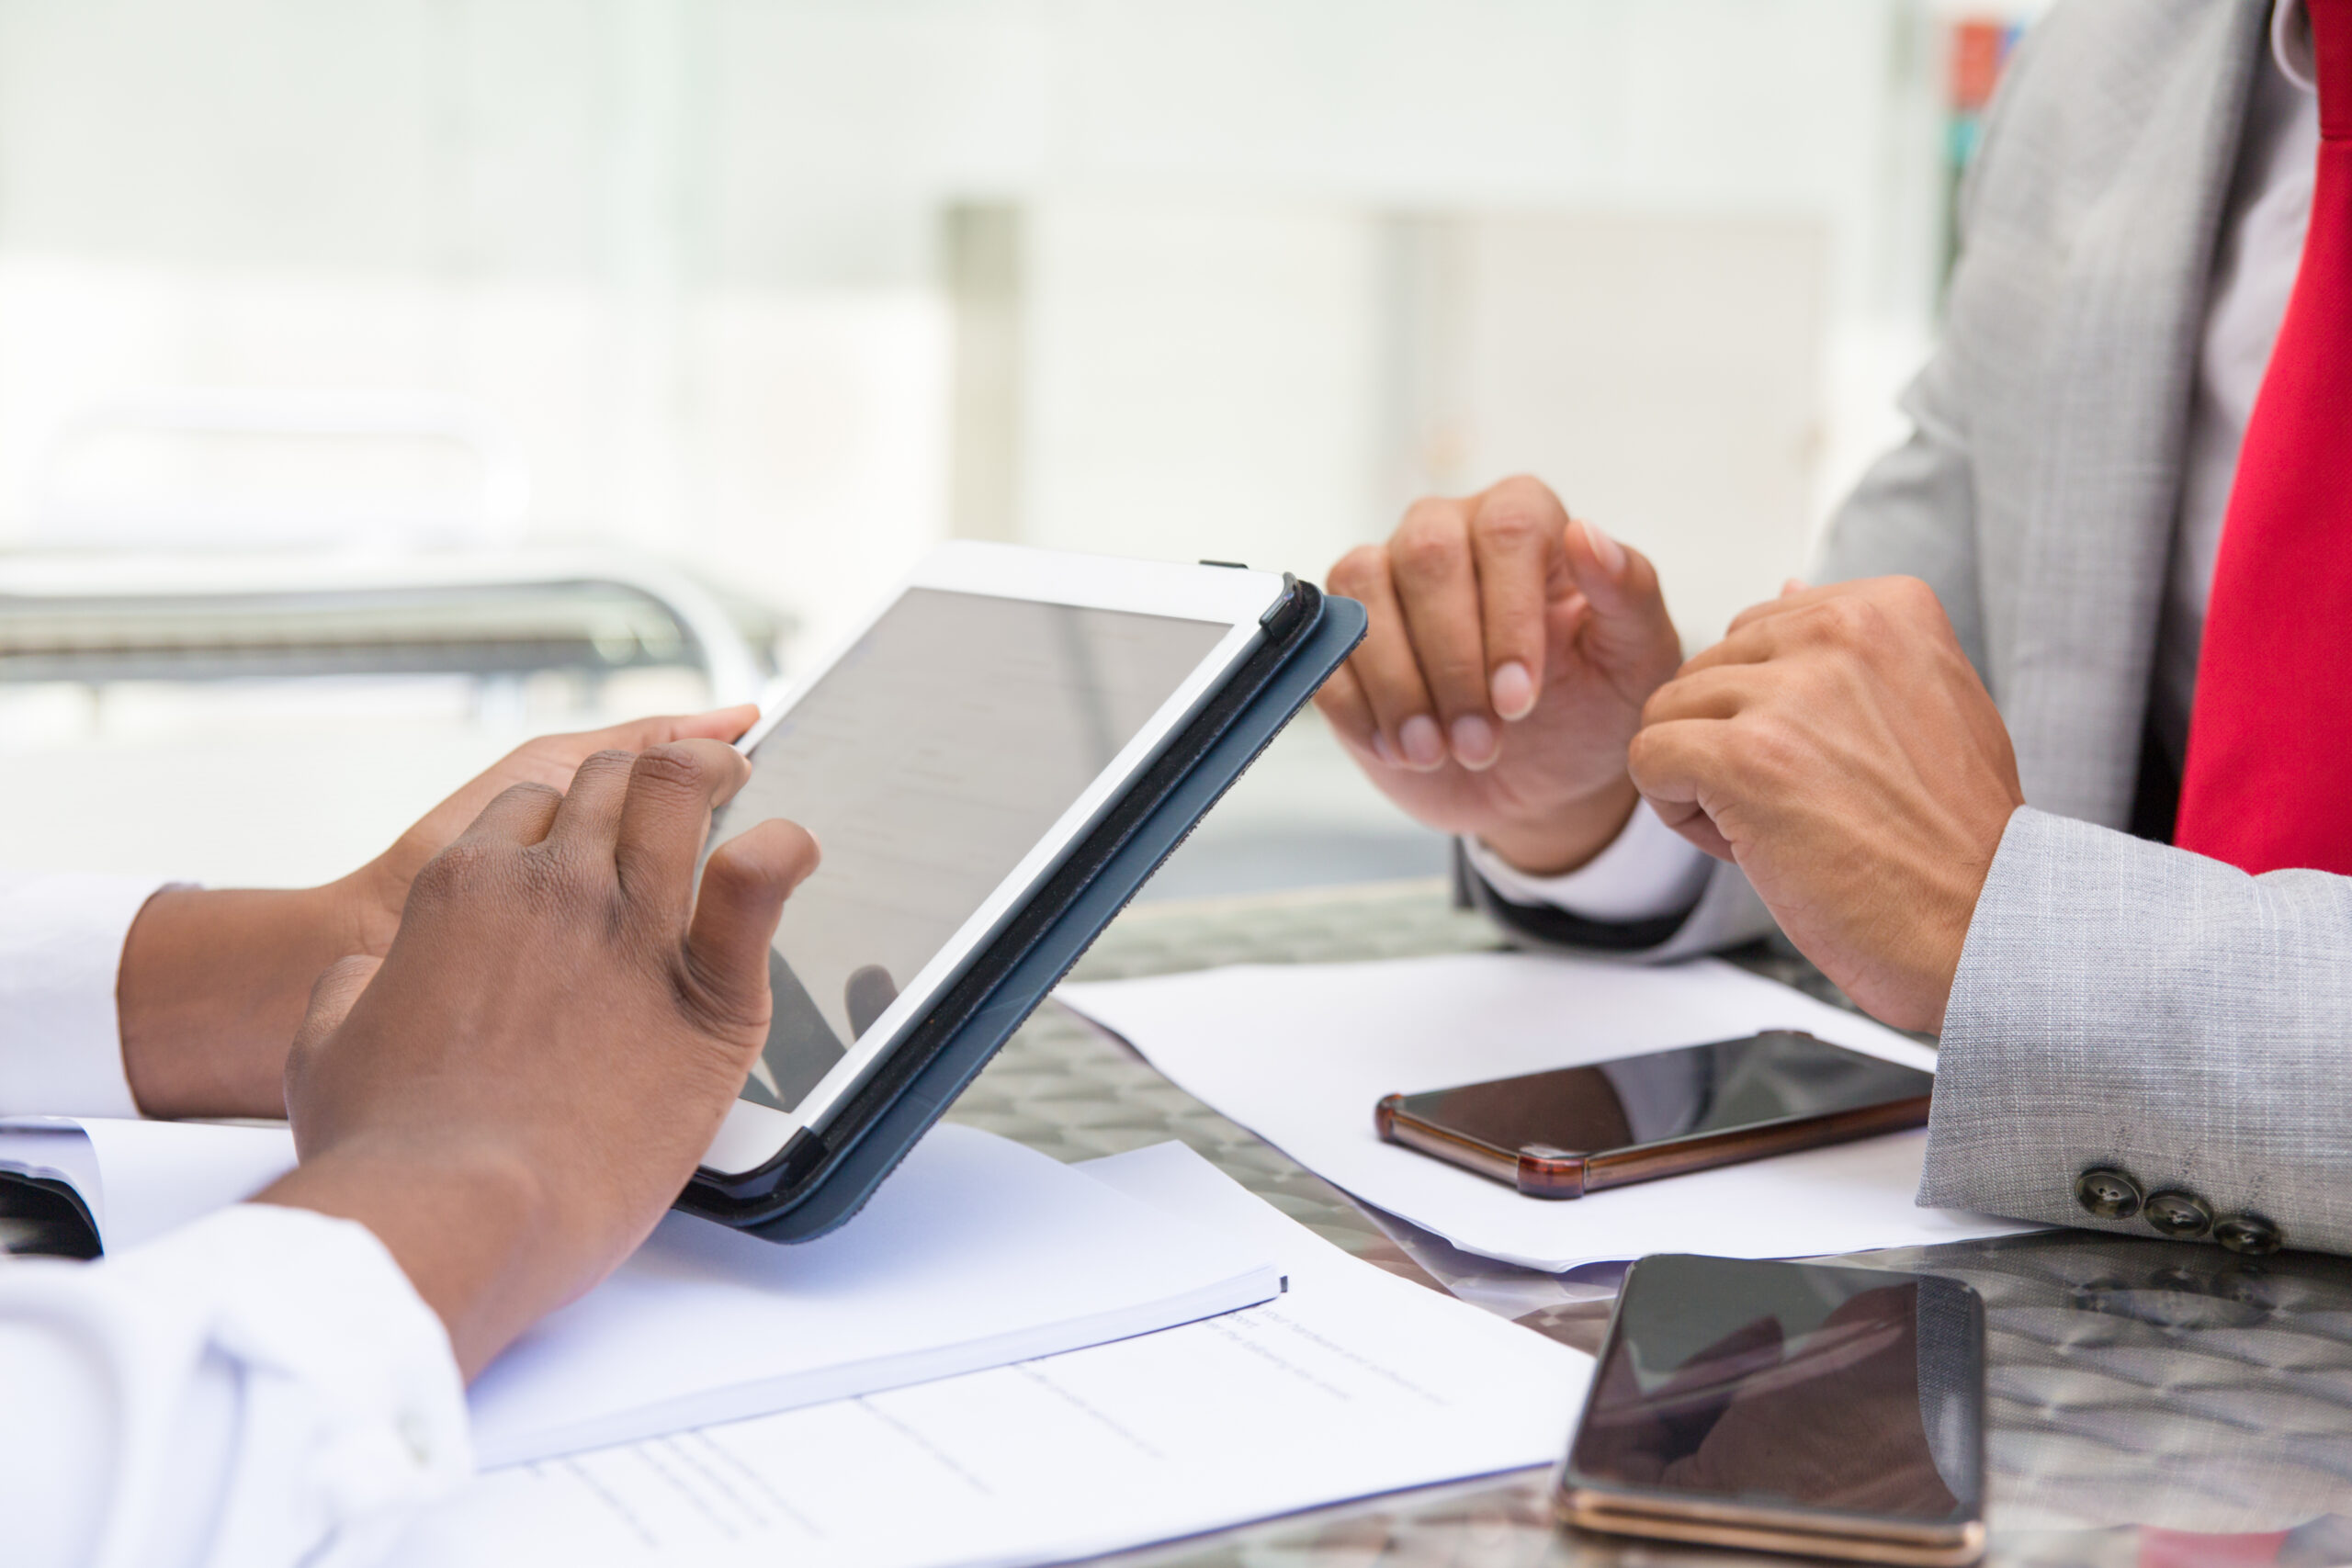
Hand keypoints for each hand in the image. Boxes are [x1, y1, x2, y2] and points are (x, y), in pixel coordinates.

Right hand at [255, 741, 818, 1378]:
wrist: (454, 1214)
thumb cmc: (389, 1154)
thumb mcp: (326, 1049)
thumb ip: (354, 990)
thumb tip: (366, 977)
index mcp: (462, 892)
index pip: (527, 810)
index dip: (562, 821)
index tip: (587, 840)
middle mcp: (549, 887)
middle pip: (607, 783)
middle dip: (641, 780)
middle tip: (677, 797)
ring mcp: (630, 926)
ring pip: (677, 793)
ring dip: (711, 778)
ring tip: (736, 783)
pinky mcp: (707, 987)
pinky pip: (759, 876)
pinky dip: (783, 850)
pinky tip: (791, 853)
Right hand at [1314, 477, 1682, 875]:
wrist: (1537, 781)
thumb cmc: (1593, 707)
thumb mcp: (1634, 660)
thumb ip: (1627, 592)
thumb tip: (1587, 533)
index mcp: (1524, 519)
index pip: (1507, 532)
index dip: (1508, 617)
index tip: (1519, 700)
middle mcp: (1447, 530)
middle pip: (1426, 555)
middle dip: (1452, 662)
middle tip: (1480, 743)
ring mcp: (1384, 577)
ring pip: (1362, 589)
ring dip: (1398, 684)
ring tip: (1434, 752)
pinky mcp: (1339, 634)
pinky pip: (1323, 646)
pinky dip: (1356, 706)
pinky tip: (1399, 750)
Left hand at [1627, 577, 2022, 1031]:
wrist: (1981, 924)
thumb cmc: (1951, 835)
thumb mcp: (1929, 704)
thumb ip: (1849, 650)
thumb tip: (1784, 591)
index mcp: (1888, 607)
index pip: (1758, 631)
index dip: (1771, 710)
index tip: (1834, 761)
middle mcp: (1840, 632)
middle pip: (1706, 670)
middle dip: (1730, 743)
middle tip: (1806, 804)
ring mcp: (1789, 693)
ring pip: (1668, 713)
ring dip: (1704, 780)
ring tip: (1782, 824)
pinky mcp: (1743, 758)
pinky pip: (1649, 757)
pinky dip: (1678, 811)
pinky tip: (1747, 844)